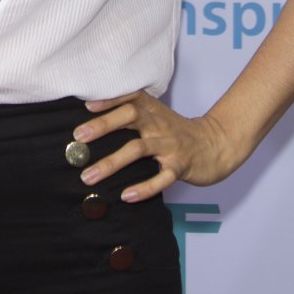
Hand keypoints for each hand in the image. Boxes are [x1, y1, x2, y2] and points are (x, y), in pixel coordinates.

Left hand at [73, 91, 234, 202]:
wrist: (215, 145)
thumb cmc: (176, 131)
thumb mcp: (156, 115)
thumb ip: (130, 114)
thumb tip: (90, 122)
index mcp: (152, 109)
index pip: (130, 97)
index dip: (109, 99)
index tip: (86, 106)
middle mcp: (159, 124)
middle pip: (131, 117)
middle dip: (103, 125)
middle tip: (78, 137)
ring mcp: (170, 145)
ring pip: (139, 149)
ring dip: (111, 162)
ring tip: (88, 176)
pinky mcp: (180, 166)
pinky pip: (162, 177)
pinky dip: (144, 187)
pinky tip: (127, 196)